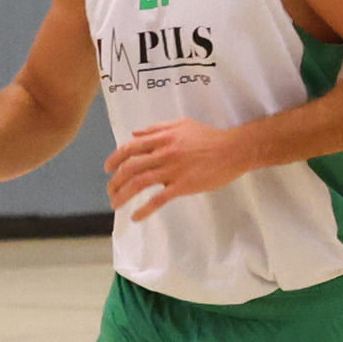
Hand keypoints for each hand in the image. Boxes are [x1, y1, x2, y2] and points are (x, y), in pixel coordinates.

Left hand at [106, 121, 248, 220]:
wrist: (235, 149)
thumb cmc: (209, 136)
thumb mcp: (181, 124)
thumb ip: (156, 128)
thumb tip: (134, 133)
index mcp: (161, 138)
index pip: (129, 148)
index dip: (114, 159)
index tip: (107, 169)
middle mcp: (163, 153)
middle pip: (129, 168)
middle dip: (115, 181)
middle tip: (110, 190)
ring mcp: (173, 170)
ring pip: (139, 183)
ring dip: (123, 195)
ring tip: (115, 204)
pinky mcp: (183, 185)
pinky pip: (158, 199)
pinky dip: (144, 209)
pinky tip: (136, 217)